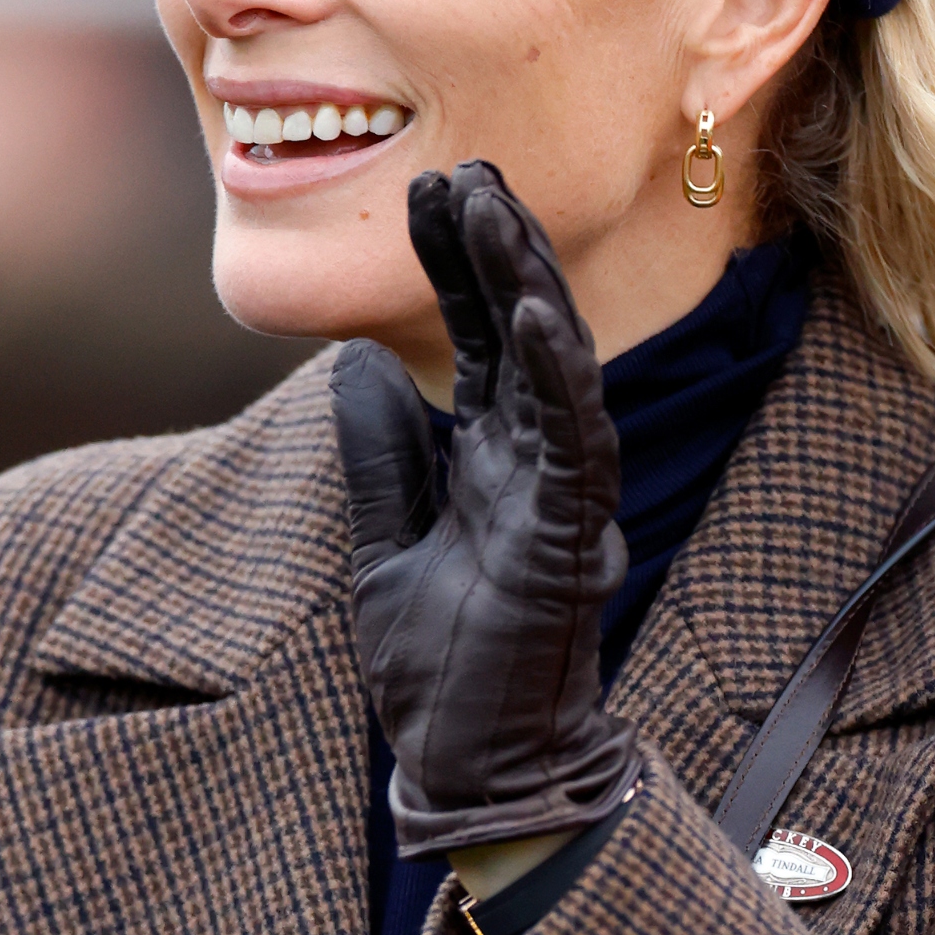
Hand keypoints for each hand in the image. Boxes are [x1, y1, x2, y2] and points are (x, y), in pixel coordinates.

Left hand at [333, 159, 635, 860]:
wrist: (472, 769)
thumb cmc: (441, 673)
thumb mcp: (384, 544)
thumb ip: (382, 457)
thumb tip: (361, 364)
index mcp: (492, 462)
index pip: (484, 341)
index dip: (459, 265)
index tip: (428, 189)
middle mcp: (536, 466)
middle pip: (524, 331)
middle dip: (495, 246)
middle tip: (464, 166)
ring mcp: (560, 499)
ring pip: (558, 366)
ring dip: (529, 284)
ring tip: (493, 206)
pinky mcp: (570, 539)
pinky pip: (574, 440)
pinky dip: (559, 373)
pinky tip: (538, 311)